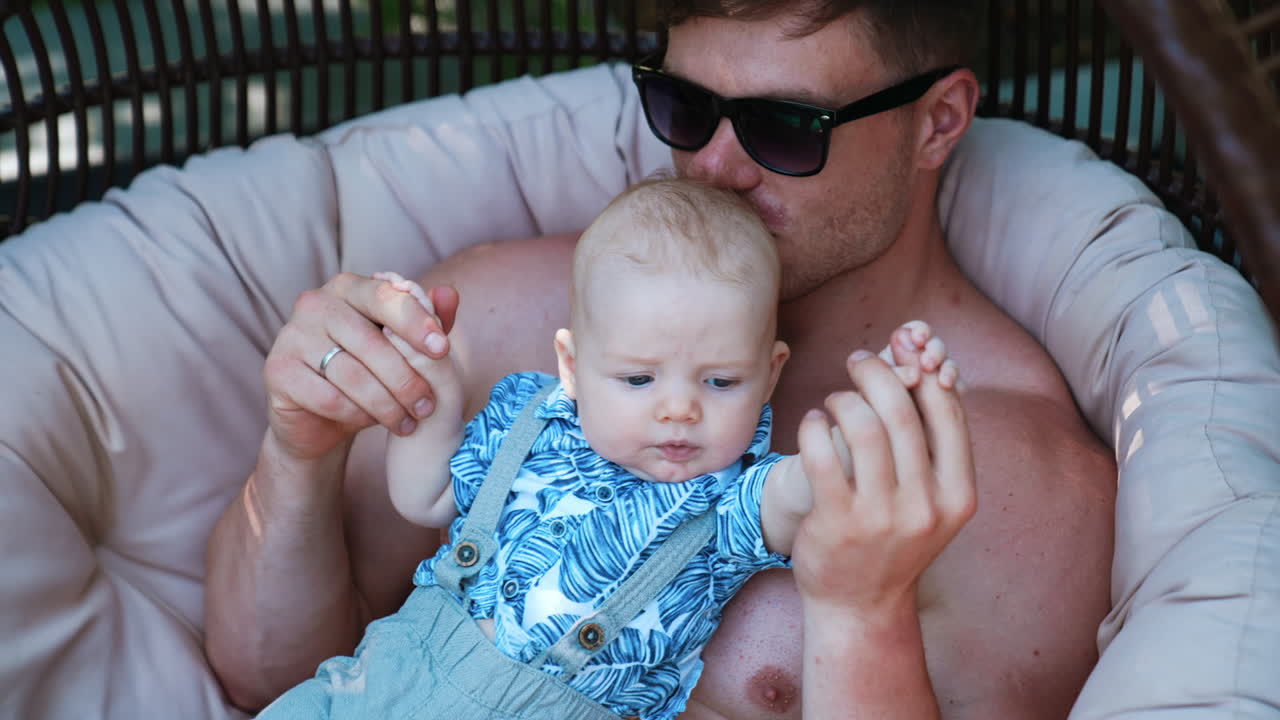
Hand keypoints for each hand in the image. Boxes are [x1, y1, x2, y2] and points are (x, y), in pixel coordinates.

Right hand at [261, 271, 458, 460]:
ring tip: (409, 422)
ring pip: (352, 374)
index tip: (443, 350)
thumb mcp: (403, 347)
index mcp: (347, 287)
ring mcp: (291, 336)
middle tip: (428, 405)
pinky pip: (328, 397)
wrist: (319, 419)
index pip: (386, 297)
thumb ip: (428, 320)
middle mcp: (315, 303)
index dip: (417, 323)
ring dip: (387, 404)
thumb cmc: (368, 373)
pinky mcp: (277, 371)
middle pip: (372, 342)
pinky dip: (357, 414)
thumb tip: (450, 294)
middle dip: (406, 378)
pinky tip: (373, 423)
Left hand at [791, 322, 974, 619]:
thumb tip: (927, 370)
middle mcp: (925, 507)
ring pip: (863, 427)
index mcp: (958, 496)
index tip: (902, 353)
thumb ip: (933, 446)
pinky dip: (814, 426)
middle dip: (878, 372)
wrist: (860, 604)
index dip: (924, 373)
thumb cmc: (895, 538)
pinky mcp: (837, 521)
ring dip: (844, 398)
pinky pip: (822, 454)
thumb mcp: (932, 501)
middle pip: (902, 412)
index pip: (948, 414)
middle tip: (858, 360)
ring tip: (835, 398)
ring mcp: (880, 516)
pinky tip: (813, 423)